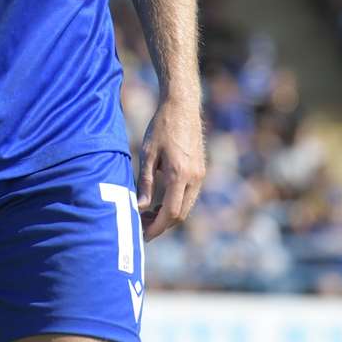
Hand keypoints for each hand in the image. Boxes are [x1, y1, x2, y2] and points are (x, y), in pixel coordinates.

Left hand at [136, 94, 205, 240]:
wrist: (182, 106)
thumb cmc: (161, 127)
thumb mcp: (147, 154)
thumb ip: (145, 182)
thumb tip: (140, 208)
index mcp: (179, 175)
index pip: (171, 213)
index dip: (157, 228)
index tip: (144, 235)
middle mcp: (194, 178)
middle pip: (180, 214)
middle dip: (162, 225)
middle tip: (142, 226)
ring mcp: (200, 175)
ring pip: (186, 206)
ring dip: (169, 215)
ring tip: (148, 214)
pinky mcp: (201, 170)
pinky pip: (189, 195)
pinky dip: (176, 203)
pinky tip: (160, 200)